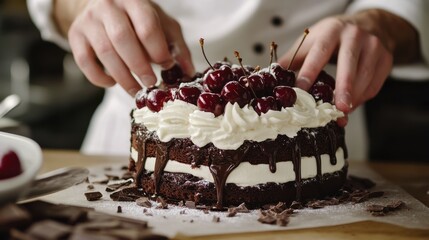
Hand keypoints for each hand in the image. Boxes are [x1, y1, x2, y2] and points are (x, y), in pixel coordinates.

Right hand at [54, 0, 193, 94]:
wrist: (104, 6)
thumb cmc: (139, 19)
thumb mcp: (163, 25)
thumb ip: (177, 46)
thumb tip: (189, 73)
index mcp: (135, 1)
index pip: (146, 25)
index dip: (157, 49)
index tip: (166, 65)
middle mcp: (109, 7)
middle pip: (122, 38)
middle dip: (139, 65)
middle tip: (151, 83)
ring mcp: (89, 20)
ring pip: (104, 52)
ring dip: (123, 77)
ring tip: (136, 91)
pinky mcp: (75, 35)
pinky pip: (84, 61)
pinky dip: (98, 77)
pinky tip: (112, 83)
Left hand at [279, 16, 393, 125]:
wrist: (369, 24)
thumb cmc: (334, 36)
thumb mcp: (312, 41)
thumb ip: (293, 59)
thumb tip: (269, 78)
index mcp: (331, 31)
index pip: (319, 52)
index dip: (309, 72)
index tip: (300, 90)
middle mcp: (354, 36)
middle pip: (348, 64)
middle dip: (343, 88)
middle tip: (337, 108)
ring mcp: (374, 46)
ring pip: (364, 77)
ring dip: (353, 99)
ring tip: (341, 114)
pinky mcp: (386, 59)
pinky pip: (374, 85)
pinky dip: (363, 98)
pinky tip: (352, 105)